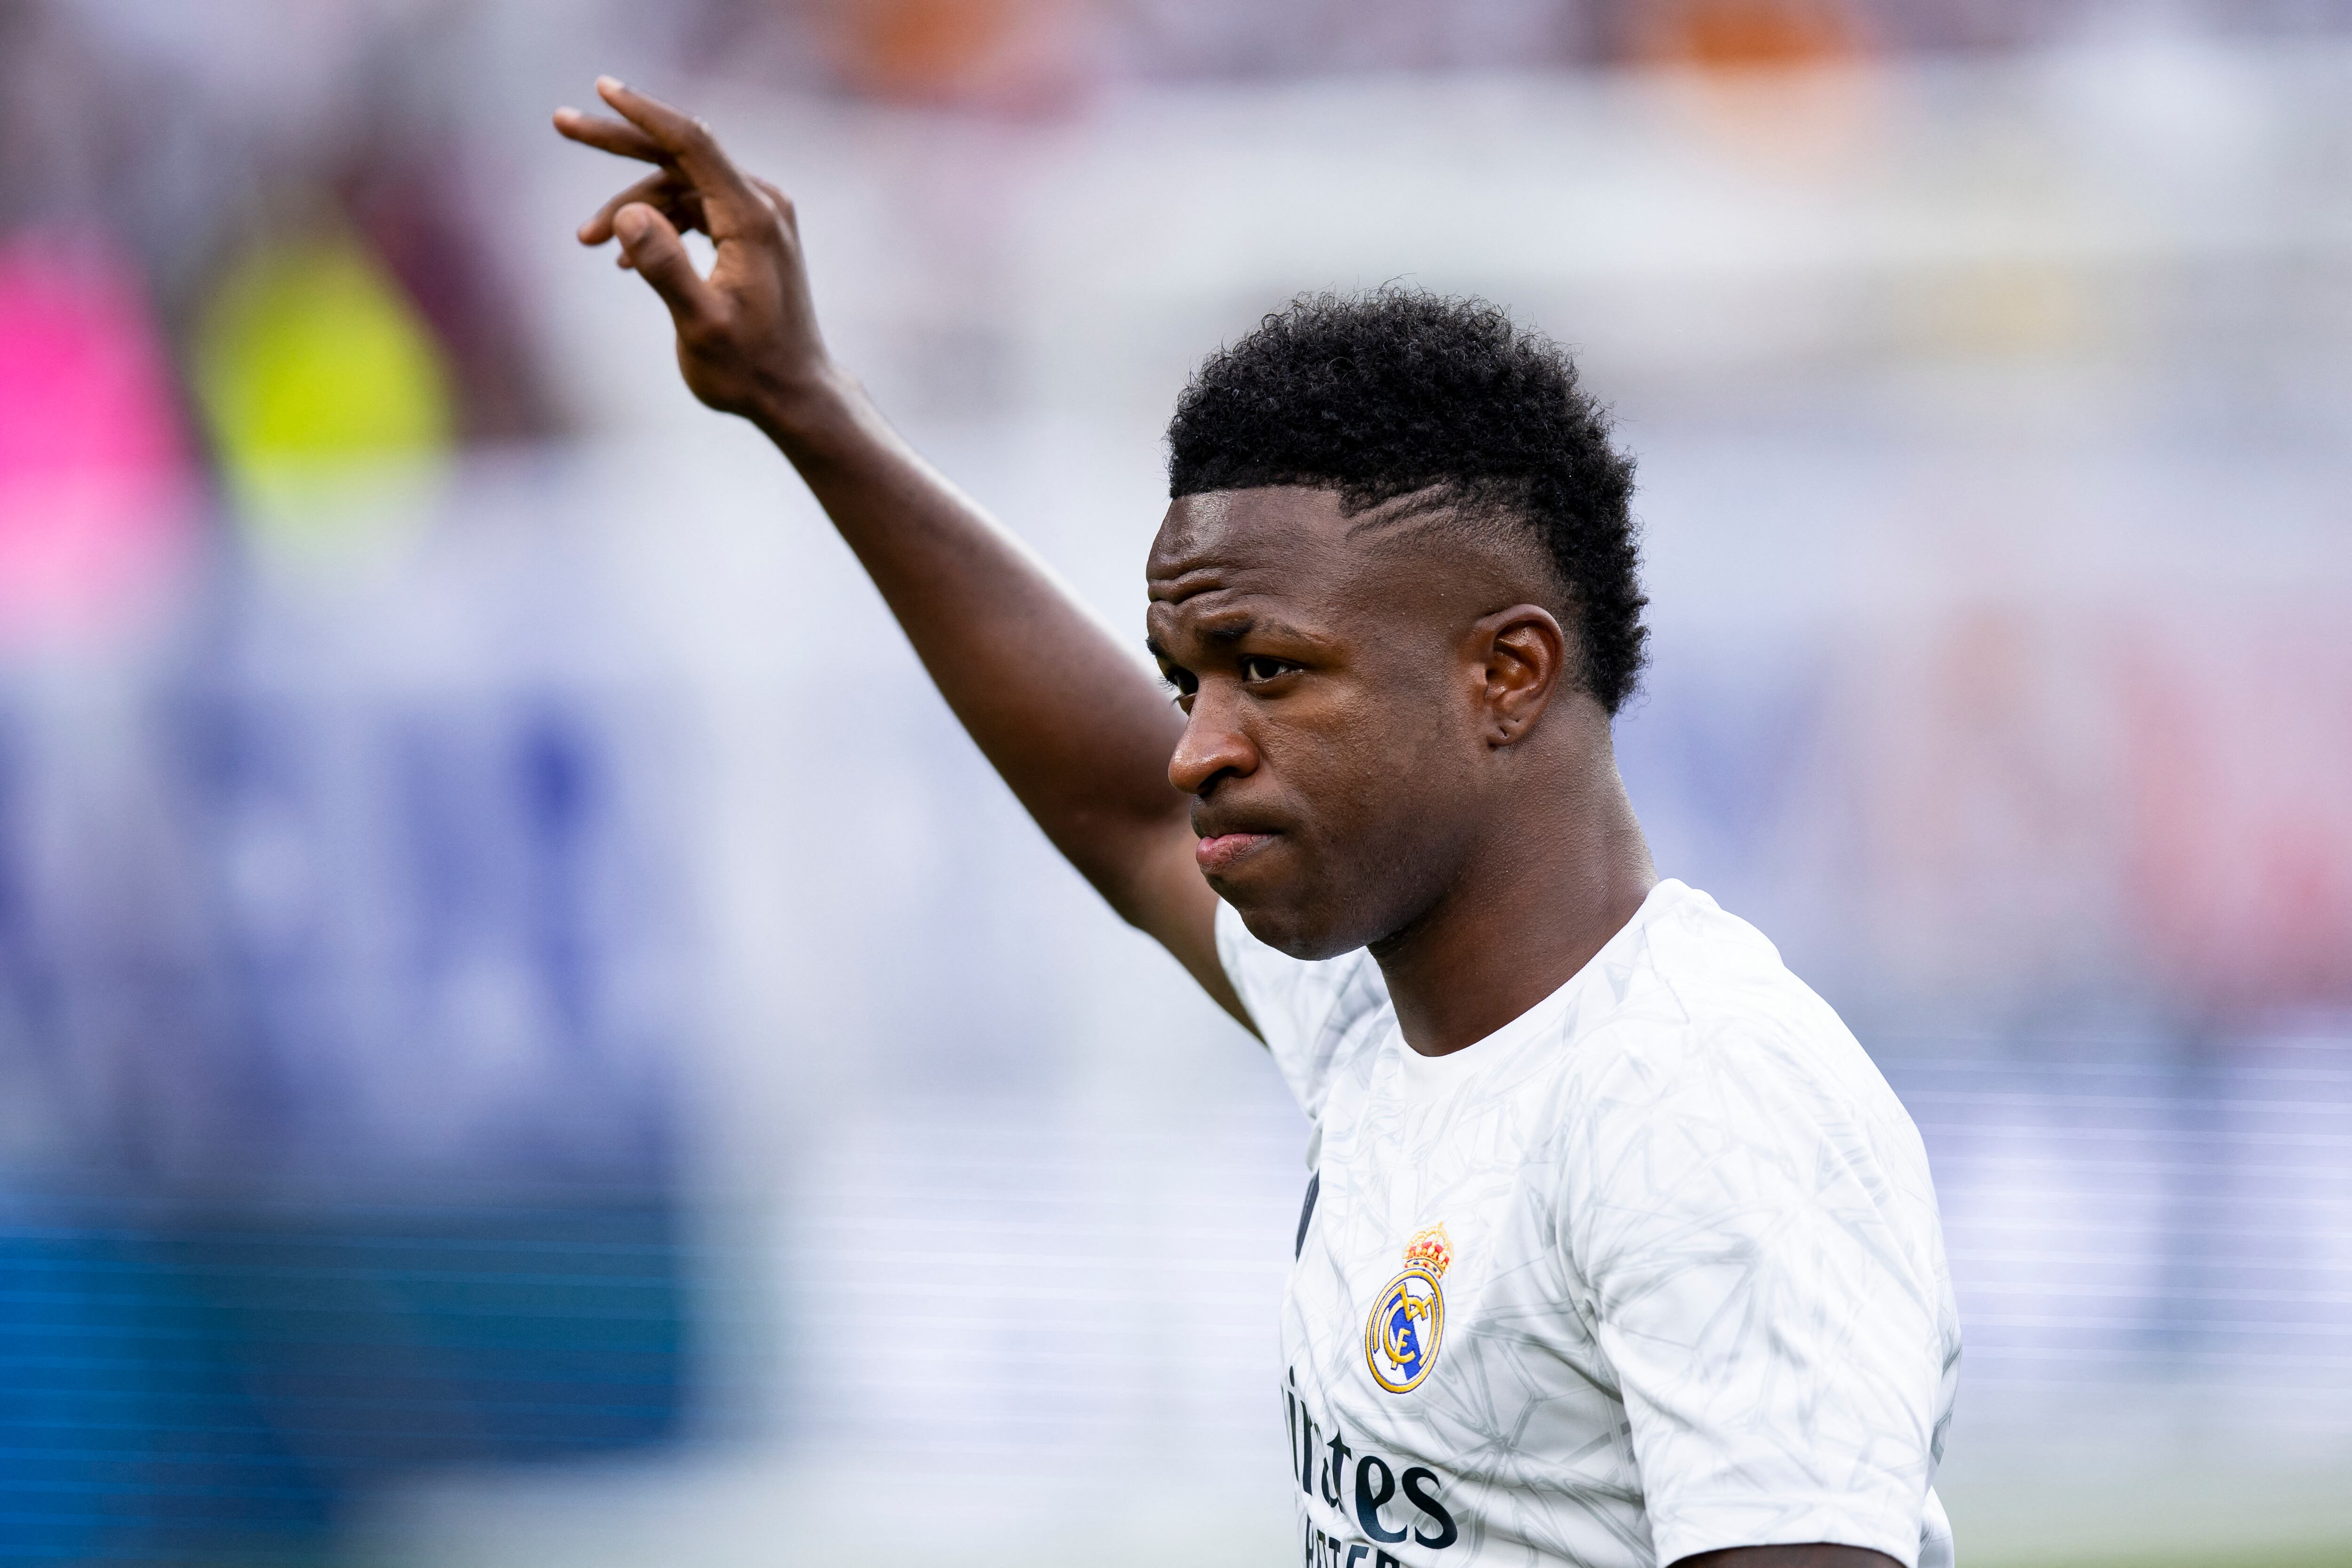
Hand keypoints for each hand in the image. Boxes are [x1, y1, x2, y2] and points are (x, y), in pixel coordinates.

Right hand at [554, 78, 838, 436]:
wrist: (795, 395)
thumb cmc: (750, 369)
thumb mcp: (701, 327)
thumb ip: (665, 269)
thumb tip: (626, 214)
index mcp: (752, 217)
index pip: (692, 143)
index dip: (644, 114)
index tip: (601, 89)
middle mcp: (762, 205)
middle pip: (681, 155)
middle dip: (621, 141)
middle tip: (562, 123)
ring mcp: (758, 217)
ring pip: (680, 187)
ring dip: (631, 206)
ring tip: (585, 240)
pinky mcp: (750, 233)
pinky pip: (693, 210)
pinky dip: (656, 225)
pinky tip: (620, 259)